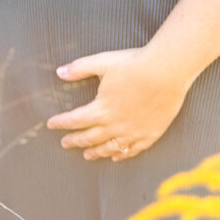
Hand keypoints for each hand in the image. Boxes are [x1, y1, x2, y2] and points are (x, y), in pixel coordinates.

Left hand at [46, 47, 190, 160]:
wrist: (167, 71)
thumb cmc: (135, 64)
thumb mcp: (103, 62)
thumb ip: (80, 68)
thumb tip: (60, 72)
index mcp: (101, 109)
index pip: (75, 120)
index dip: (61, 123)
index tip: (51, 124)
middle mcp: (114, 125)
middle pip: (90, 137)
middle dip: (75, 140)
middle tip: (65, 143)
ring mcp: (133, 132)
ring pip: (109, 148)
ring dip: (96, 152)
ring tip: (87, 155)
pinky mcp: (150, 134)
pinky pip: (132, 150)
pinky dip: (121, 155)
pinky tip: (116, 157)